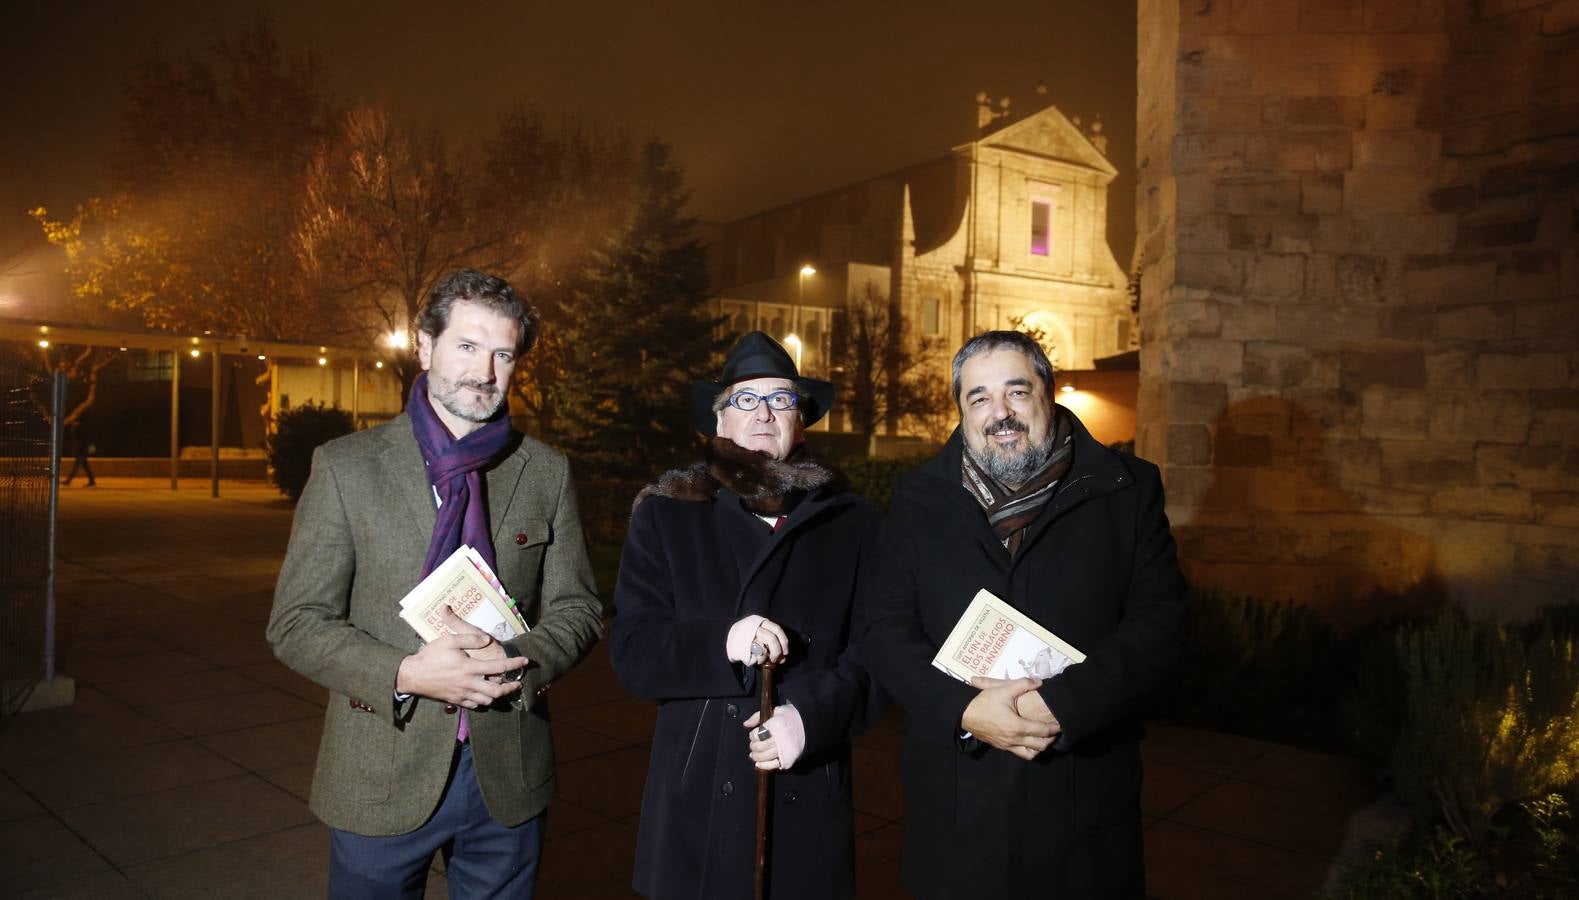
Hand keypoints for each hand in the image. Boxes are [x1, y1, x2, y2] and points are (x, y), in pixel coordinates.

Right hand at [396, 607, 528, 707]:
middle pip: (496, 691)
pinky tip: (485, 695)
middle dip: (510, 688)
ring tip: (503, 689)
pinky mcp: (455, 700)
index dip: (514, 665)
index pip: (498, 668)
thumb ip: (470, 638)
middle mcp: (468, 683)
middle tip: (518, 683)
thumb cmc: (430, 656)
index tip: (525, 661)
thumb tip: (487, 639)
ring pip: (486, 701)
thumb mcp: (450, 640)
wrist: (411, 675)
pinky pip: (474, 705)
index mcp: (469, 668)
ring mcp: (462, 694)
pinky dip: (483, 702)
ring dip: (498, 696)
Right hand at [730, 616, 788, 666]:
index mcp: (759, 622)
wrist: (727, 641)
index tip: (786, 652)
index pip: (777, 629)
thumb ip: (771, 642)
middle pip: (771, 638)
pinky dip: (758, 660)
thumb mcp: (758, 634)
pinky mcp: (741, 647)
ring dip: (766, 657)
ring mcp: (746, 637)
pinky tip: (754, 659)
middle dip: (777, 652)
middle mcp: (753, 627)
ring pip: (763, 649)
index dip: (784, 641)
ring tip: (764, 660)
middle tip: (777, 659)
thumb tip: (783, 657)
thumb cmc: (746, 639)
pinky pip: (754, 656)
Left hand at [743, 707, 804, 770]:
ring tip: (754, 755)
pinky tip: (759, 763)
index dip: (752, 735)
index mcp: (776, 725)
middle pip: (760, 747)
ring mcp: (785, 750)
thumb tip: (746, 724)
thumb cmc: (790, 717)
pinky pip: (773, 765)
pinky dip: (764, 766)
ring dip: (756, 757)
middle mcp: (780, 738)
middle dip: (753, 746)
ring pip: (765, 757)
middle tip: (753, 745)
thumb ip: (758, 716)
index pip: (757, 734)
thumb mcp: (775, 711)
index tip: (754, 735)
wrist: (808, 726)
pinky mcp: (788, 758)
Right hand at [962, 676, 1057, 760]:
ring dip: (1040, 748)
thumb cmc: (984, 702)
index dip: (1054, 728)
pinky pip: (1020, 754)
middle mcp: (1014, 739)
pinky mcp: (1002, 747)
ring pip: (1030, 754)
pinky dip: (1028, 750)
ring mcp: (1007, 745)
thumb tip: (1039, 682)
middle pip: (1040, 746)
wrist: (964, 715)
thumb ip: (1023, 684)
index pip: (1042, 731)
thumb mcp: (1003, 689)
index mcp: (1017, 726)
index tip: (1060, 724)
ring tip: (1043, 738)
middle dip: (1050, 739)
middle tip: (1055, 731)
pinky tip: (1029, 741)